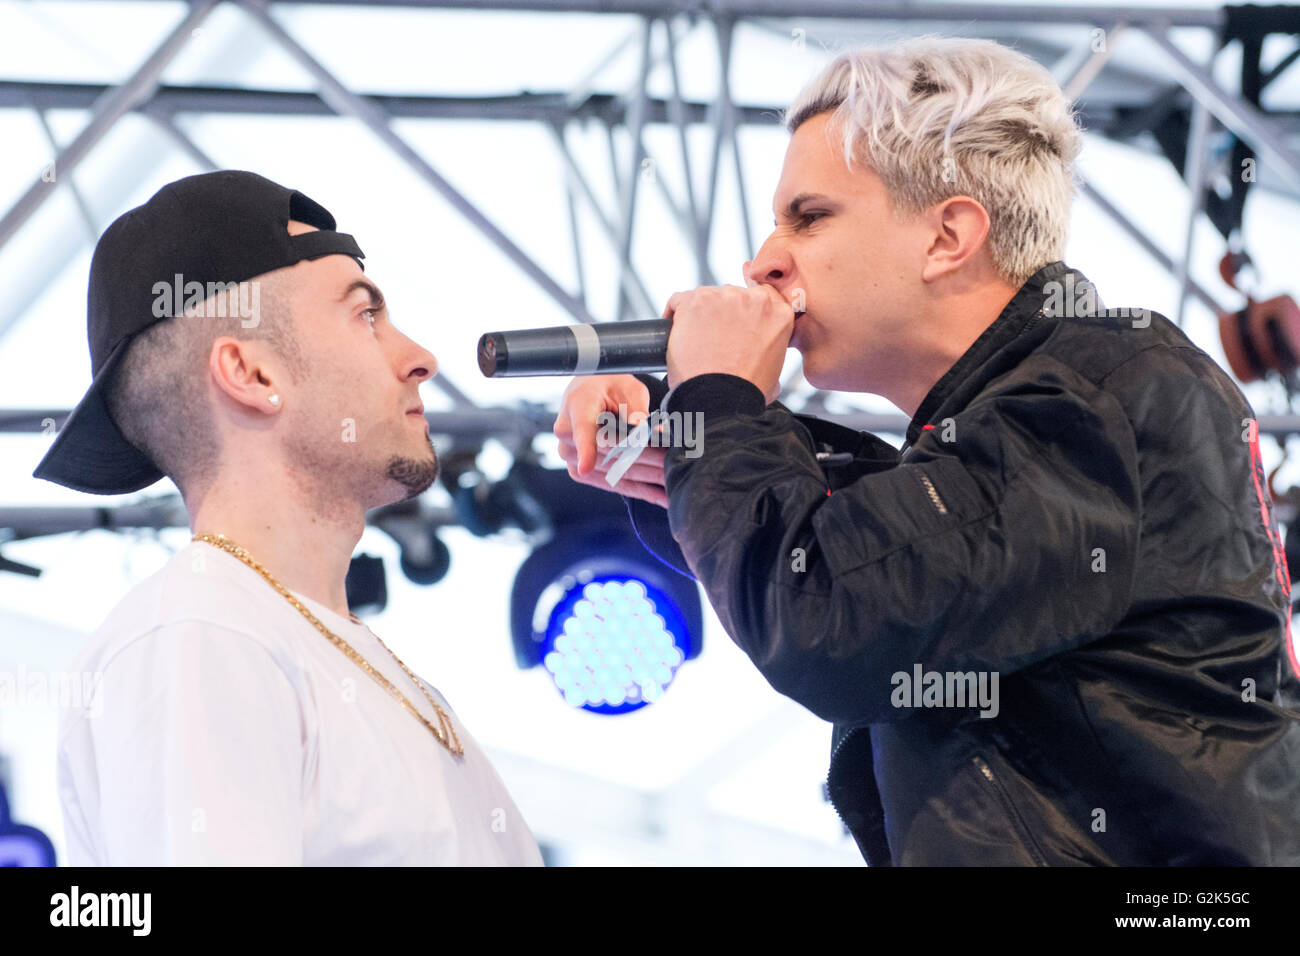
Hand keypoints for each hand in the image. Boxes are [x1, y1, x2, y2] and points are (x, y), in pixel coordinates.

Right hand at [553, 374, 667, 507]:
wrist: (589, 396)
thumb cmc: (609, 387)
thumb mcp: (626, 387)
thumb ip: (636, 408)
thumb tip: (652, 429)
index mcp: (577, 407)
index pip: (583, 431)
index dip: (585, 450)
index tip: (585, 467)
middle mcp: (568, 437)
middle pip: (612, 454)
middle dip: (648, 460)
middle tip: (676, 464)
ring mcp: (574, 459)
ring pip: (617, 473)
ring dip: (650, 479)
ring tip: (676, 482)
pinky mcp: (584, 474)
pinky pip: (616, 485)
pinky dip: (642, 491)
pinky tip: (662, 497)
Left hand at [662, 279, 793, 403]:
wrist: (720, 399)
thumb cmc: (745, 392)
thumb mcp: (775, 372)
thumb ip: (771, 354)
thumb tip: (761, 360)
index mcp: (778, 313)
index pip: (762, 299)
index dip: (746, 313)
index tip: (736, 326)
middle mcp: (753, 298)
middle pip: (733, 296)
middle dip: (723, 314)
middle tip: (713, 338)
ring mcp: (723, 296)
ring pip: (707, 297)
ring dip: (700, 313)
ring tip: (693, 339)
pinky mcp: (694, 301)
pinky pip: (679, 301)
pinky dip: (674, 314)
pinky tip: (673, 331)